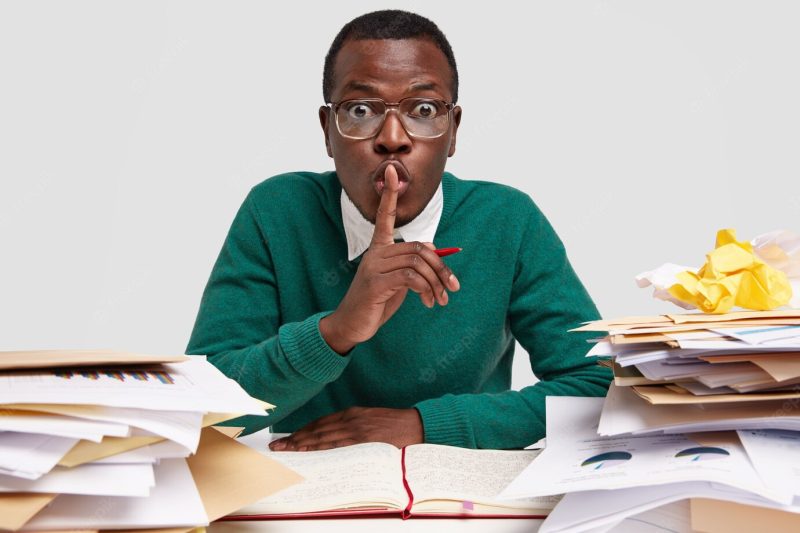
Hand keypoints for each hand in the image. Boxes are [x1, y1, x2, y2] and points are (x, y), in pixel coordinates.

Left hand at [268, 407, 423, 450]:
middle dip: (295, 438)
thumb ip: (353, 425)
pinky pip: (335, 444)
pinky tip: (307, 450)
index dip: (303, 431)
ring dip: (301, 443)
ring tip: (286, 449)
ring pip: (322, 436)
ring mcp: (355, 429)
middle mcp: (350, 419)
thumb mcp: (371, 419)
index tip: (288, 437)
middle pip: (316, 429)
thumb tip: (336, 436)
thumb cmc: (395, 424)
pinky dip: (319, 446)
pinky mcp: (362, 438)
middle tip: (278, 446)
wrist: (415, 425)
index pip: (320, 423)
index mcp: (352, 413)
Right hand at [320, 163, 459, 352]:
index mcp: (379, 249)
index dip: (389, 194)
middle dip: (441, 268)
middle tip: (452, 288)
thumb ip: (413, 263)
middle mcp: (375, 253)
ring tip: (440, 300)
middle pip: (419, 247)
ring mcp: (374, 267)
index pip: (385, 216)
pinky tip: (427, 301)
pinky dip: (425, 288)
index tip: (392, 169)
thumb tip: (434, 246)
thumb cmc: (376, 302)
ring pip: (418, 262)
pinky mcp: (375, 284)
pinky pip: (410, 277)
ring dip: (436, 282)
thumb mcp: (398, 280)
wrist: (352, 325)